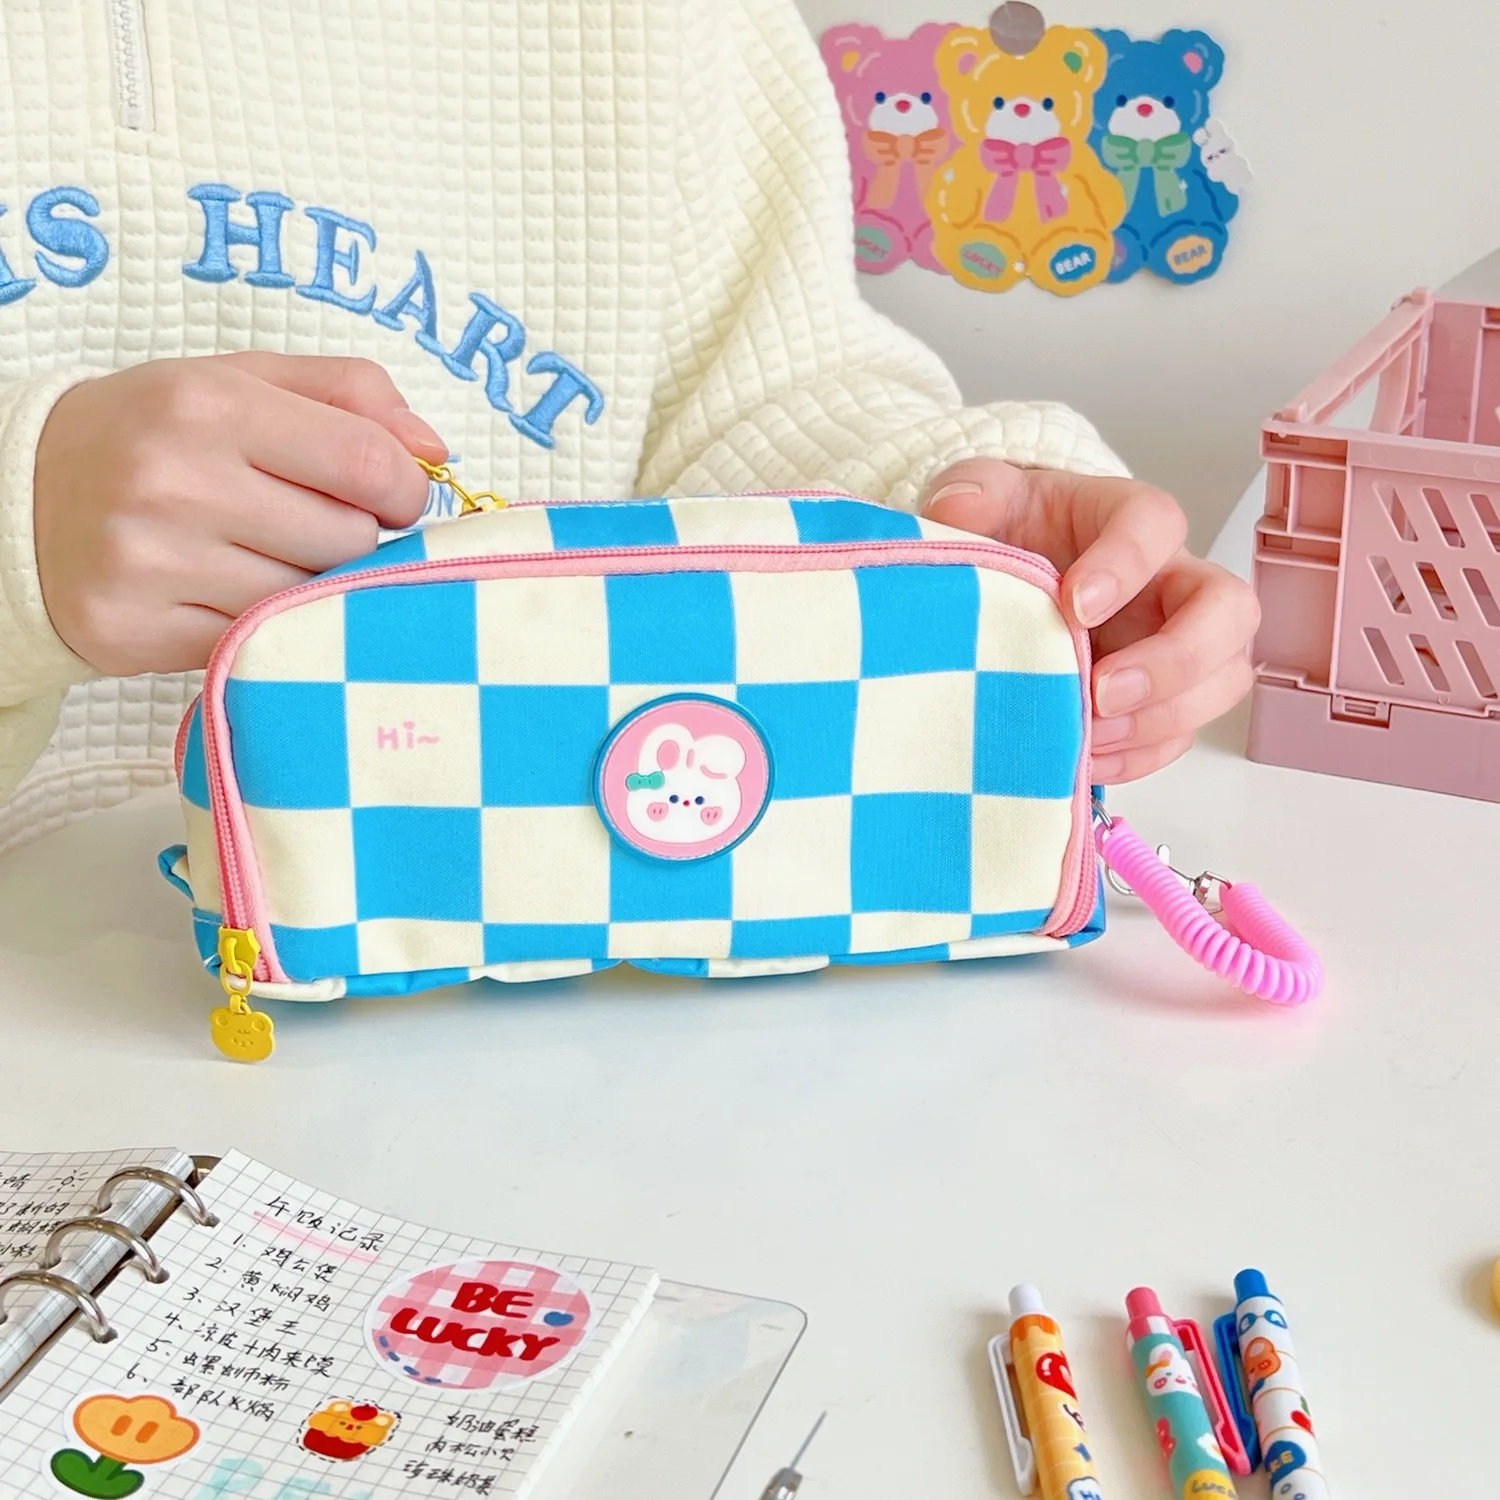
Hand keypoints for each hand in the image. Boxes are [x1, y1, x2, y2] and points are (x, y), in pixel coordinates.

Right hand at [34, 353, 447, 676]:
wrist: (20, 495)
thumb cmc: (158, 436)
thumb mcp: (243, 382)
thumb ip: (349, 395)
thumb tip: (435, 450)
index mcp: (210, 404)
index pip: (368, 464)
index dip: (404, 488)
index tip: (391, 495)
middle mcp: (175, 480)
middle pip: (348, 540)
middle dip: (351, 537)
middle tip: (308, 524)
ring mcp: (151, 561)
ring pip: (308, 599)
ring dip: (307, 586)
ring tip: (261, 556)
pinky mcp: (136, 630)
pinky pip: (257, 643)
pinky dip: (261, 627)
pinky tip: (225, 592)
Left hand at [922, 458, 1259, 783]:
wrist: (1009, 577)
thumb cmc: (1014, 531)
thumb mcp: (984, 497)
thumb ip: (971, 491)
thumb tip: (957, 507)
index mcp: (1128, 520)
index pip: (1157, 525)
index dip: (1127, 564)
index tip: (1074, 604)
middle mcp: (1170, 582)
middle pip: (1227, 610)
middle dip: (1176, 659)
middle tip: (1104, 691)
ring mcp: (1175, 642)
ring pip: (1221, 679)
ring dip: (1162, 718)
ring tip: (1091, 736)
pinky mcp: (1159, 697)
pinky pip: (1179, 733)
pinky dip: (1140, 755)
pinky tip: (1087, 760)